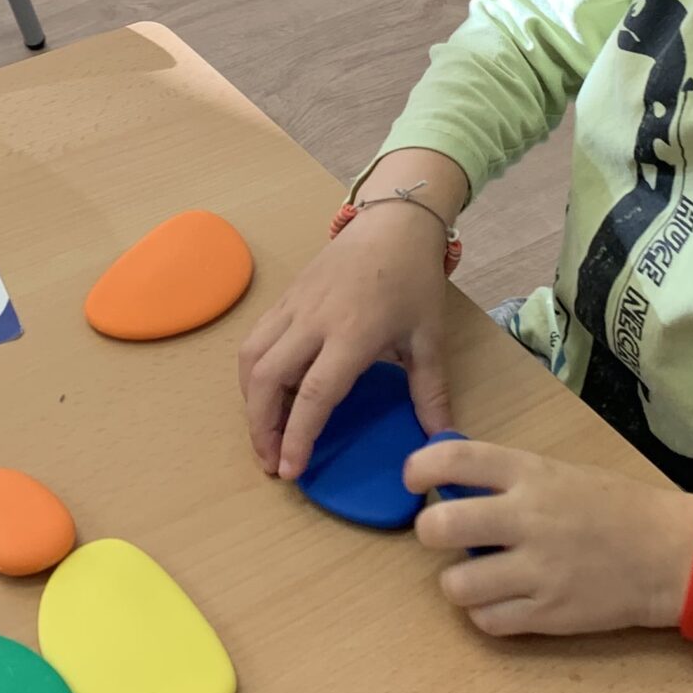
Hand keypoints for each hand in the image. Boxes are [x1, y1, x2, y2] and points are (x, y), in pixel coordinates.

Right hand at [239, 204, 454, 481]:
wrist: (393, 222)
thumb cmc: (413, 279)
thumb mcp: (429, 337)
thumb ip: (431, 390)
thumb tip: (442, 439)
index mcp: (352, 334)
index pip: (313, 394)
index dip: (297, 436)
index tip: (290, 470)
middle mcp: (313, 321)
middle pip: (267, 379)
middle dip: (260, 427)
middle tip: (271, 461)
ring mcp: (293, 306)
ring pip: (251, 358)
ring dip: (250, 401)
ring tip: (265, 432)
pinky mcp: (284, 297)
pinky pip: (256, 339)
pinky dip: (253, 372)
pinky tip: (267, 393)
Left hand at [405, 438, 692, 637]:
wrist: (672, 554)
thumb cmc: (617, 507)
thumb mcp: (562, 473)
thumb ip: (510, 478)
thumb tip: (452, 484)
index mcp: (532, 474)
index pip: (456, 459)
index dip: (420, 467)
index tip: (413, 479)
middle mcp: (529, 519)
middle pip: (442, 526)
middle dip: (429, 531)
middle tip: (442, 535)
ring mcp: (539, 570)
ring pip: (456, 584)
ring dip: (457, 581)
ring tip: (478, 576)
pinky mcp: (549, 614)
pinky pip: (488, 621)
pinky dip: (485, 614)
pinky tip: (502, 601)